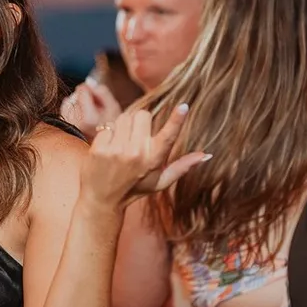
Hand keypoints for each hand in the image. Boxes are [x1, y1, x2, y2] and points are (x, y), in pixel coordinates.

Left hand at [60, 78, 122, 135]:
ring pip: (69, 100)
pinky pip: (65, 107)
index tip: (97, 95)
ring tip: (89, 112)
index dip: (90, 88)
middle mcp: (75, 121)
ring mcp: (67, 124)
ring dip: (78, 102)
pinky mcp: (63, 124)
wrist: (104, 142)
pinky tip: (81, 115)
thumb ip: (103, 92)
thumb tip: (89, 82)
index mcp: (88, 118)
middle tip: (95, 107)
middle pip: (75, 95)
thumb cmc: (110, 123)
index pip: (81, 89)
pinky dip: (72, 108)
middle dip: (84, 96)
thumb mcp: (113, 106)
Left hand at [83, 103, 210, 206]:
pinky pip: (107, 126)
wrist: (102, 200)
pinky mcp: (100, 149)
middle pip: (143, 115)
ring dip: (123, 126)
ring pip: (124, 117)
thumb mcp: (160, 181)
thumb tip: (206, 155)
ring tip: (121, 144)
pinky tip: (108, 149)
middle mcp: (137, 154)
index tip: (184, 106)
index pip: (169, 136)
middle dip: (140, 122)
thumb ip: (182, 166)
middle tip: (135, 138)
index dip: (177, 120)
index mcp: (154, 160)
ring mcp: (117, 151)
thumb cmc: (134, 188)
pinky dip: (107, 134)